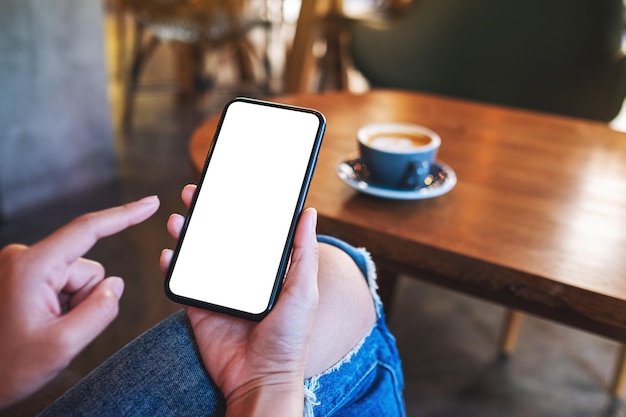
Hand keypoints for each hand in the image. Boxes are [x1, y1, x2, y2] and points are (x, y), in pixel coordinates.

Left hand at [0, 196, 159, 407]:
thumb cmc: (7, 367)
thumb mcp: (63, 345)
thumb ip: (101, 311)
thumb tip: (115, 284)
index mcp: (33, 267)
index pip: (88, 230)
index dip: (125, 215)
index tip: (151, 203)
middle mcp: (24, 257)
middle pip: (87, 269)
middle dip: (85, 299)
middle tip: (57, 330)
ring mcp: (21, 266)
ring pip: (77, 278)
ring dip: (72, 305)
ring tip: (43, 329)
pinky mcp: (21, 276)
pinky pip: (62, 284)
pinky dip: (61, 305)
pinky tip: (38, 324)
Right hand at [160, 185, 318, 415]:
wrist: (261, 379)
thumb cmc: (290, 338)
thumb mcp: (304, 290)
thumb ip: (304, 252)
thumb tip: (309, 214)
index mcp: (265, 270)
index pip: (249, 231)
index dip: (237, 208)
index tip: (227, 186)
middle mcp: (241, 277)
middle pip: (219, 238)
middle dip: (205, 214)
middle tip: (194, 193)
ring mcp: (218, 292)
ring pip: (197, 255)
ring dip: (186, 235)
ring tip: (178, 220)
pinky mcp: (200, 309)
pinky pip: (182, 284)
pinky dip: (171, 267)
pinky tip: (169, 253)